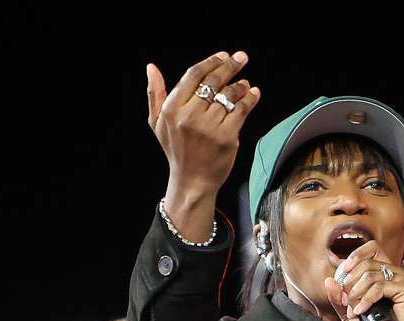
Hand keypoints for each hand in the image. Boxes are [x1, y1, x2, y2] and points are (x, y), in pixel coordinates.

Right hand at [147, 51, 261, 241]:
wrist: (192, 182)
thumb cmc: (176, 150)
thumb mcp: (158, 124)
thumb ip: (155, 94)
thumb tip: (151, 67)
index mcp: (171, 110)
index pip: (194, 75)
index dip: (211, 62)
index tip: (224, 56)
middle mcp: (188, 116)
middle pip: (213, 81)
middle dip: (230, 66)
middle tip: (241, 58)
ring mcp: (208, 127)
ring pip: (229, 94)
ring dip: (240, 84)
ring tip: (244, 83)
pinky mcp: (226, 137)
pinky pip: (241, 109)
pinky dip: (250, 98)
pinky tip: (252, 93)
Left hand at [323, 241, 403, 320]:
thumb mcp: (350, 313)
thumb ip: (338, 298)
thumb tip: (329, 281)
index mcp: (384, 271)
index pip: (370, 248)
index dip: (354, 257)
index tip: (342, 274)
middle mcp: (395, 271)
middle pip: (366, 263)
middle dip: (350, 283)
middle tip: (347, 301)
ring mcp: (403, 278)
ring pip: (370, 275)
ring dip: (356, 294)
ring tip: (354, 309)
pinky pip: (380, 287)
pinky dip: (366, 299)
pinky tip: (361, 310)